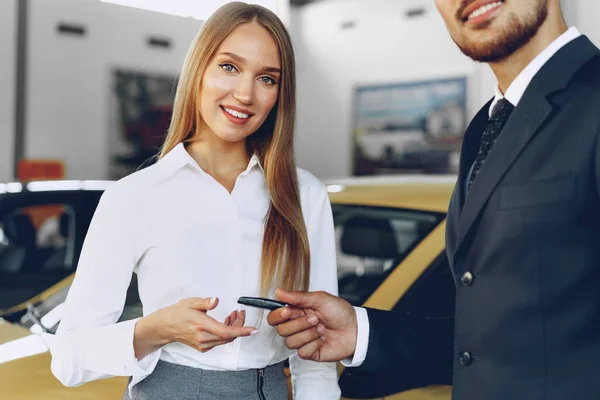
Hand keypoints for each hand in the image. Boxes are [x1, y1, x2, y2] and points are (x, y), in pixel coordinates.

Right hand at [135, 297, 255, 357]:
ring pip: (226, 339)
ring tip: (232, 315)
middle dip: (239, 324)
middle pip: (229, 335)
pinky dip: (227, 333)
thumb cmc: (177, 313)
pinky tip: (225, 322)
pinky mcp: (203, 347)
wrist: (165, 327)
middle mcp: (203, 338)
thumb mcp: (190, 302)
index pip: (226, 331)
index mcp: (201, 325)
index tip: (253, 330)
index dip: (241, 331)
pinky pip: (220, 341)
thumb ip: (205, 302)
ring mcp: (203, 344)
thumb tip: (216, 300)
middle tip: (240, 312)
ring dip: (233, 328)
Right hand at [267, 289, 356, 361]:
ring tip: (322, 328)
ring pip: (290, 342)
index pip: (275, 316)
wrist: (355, 329)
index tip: (288, 312)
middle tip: (315, 318)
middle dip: (299, 324)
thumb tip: (279, 292)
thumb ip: (298, 296)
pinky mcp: (309, 352)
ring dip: (308, 334)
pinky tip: (323, 339)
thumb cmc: (340, 312)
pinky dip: (314, 344)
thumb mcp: (320, 298)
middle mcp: (297, 326)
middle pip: (281, 330)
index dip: (277, 315)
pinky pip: (301, 352)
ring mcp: (302, 340)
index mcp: (296, 311)